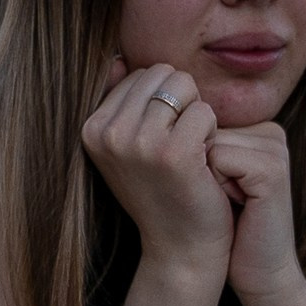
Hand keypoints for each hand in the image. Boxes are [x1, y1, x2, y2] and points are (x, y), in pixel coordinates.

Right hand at [81, 61, 230, 290]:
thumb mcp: (128, 147)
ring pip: (184, 87)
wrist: (181, 247)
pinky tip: (204, 161)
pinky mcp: (172, 153)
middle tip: (181, 143)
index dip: (163, 101)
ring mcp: (138, 143)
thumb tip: (116, 58)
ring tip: (191, 150)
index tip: (161, 141)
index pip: (141, 74)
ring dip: (197, 114)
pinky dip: (213, 131)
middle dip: (181, 100)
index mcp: (92, 128)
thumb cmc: (161, 191)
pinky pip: (204, 111)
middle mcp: (109, 134)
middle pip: (163, 73)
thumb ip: (120, 103)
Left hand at [203, 118, 302, 305]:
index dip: (192, 159)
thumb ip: (196, 141)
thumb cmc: (224, 227)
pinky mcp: (272, 169)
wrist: (259, 273)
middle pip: (203, 129)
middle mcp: (270, 132)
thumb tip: (152, 115)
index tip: (215, 189)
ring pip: (208, 142)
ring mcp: (274, 148)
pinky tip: (237, 206)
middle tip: (222, 199)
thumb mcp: (208, 175)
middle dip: (198, 166)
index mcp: (257, 130)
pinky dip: (216, 186)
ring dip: (205, 177)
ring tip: (228, 202)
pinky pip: (218, 159)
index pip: (200, 120)